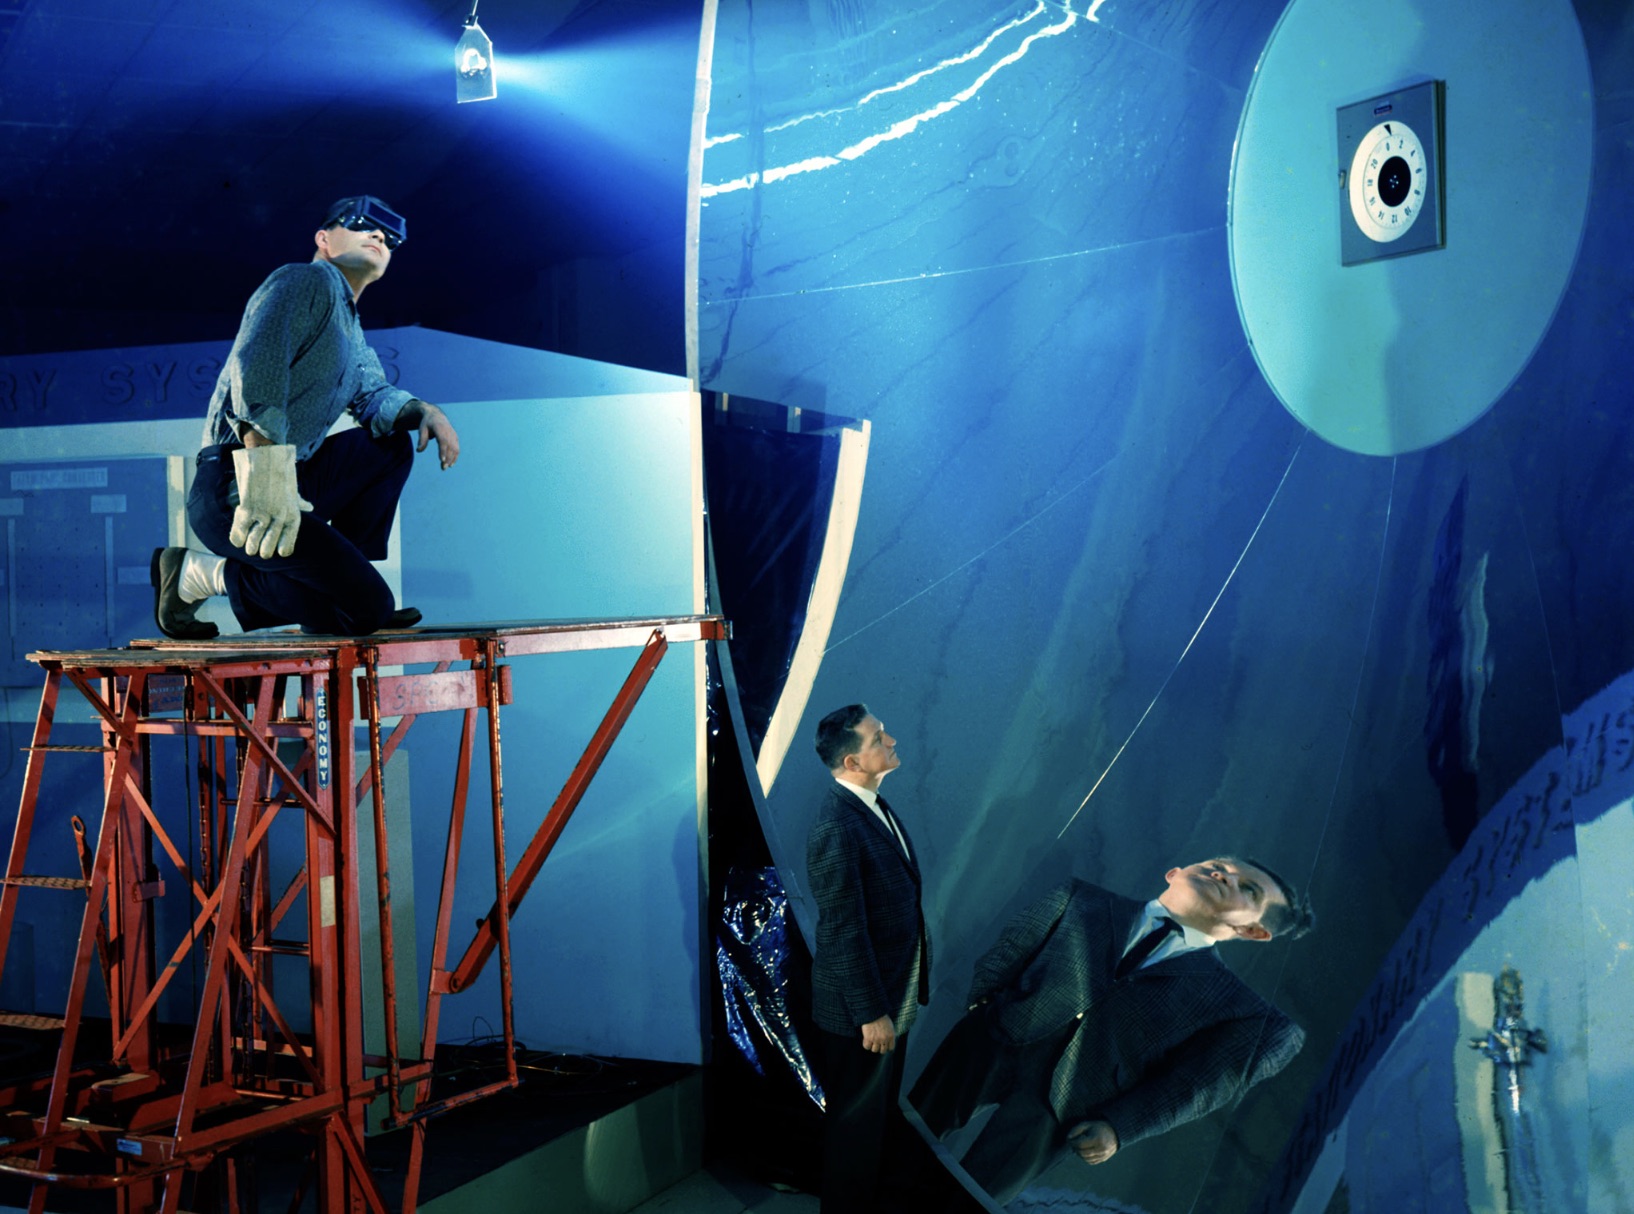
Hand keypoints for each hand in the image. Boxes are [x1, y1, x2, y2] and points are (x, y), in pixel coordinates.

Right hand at [229, 444, 311, 558]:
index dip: (285, 547)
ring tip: (249, 549)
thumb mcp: (293, 489)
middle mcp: (280, 517)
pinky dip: (237, 537)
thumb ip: (299, 501)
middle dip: (264, 551)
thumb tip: (310, 506)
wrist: (266, 456)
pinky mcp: (249, 507)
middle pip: (270, 544)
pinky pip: (241, 529)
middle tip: (259, 553)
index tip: (281, 553)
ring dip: (250, 546)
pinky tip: (237, 541)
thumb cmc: (280, 474)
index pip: (290, 539)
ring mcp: (264, 513)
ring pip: (254, 540)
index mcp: (292, 514)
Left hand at [413, 401, 459, 468]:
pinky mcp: (455, 438)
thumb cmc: (427, 423)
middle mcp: (449, 431)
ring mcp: (453, 435)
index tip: (441, 460)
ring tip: (445, 467)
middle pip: (450, 446)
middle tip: (442, 468)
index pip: (443, 440)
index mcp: (440, 428)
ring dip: (452, 459)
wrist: (436, 415)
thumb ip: (421, 440)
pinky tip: (451, 464)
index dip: (443, 450)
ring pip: (455, 448)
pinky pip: (457, 448)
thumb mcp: (422, 429)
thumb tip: (419, 450)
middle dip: (448, 458)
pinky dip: (455, 456)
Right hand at [860, 1014, 896, 1053]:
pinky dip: (866, 1044)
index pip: (891, 1048)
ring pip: (875, 1050)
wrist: (873, 1012)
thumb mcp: (889, 1025)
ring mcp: (876, 1040)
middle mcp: (884, 1039)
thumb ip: (889, 1033)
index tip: (884, 1045)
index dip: (887, 1047)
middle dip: (880, 1048)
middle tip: (876, 1044)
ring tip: (871, 1042)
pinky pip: (867, 1047)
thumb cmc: (881, 1016)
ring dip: (872, 1046)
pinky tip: (866, 1040)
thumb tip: (887, 1039)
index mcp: (891, 1036)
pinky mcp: (868, 1038)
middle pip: (883, 1051)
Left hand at [1067, 1120, 1118, 1164]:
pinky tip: (1084, 1151)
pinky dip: (1085, 1158)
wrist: (1114, 1132)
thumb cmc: (1098, 1127)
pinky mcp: (1104, 1159)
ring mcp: (1103, 1155)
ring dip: (1079, 1154)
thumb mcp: (1087, 1124)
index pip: (1080, 1144)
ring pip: (1086, 1159)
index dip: (1072, 1142)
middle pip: (1082, 1153)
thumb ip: (1076, 1130)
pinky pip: (1091, 1162)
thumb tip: (1068, 1138)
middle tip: (1072, 1143)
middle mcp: (1101, 1149)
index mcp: (1097, 1139)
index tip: (1069, 1139)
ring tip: (1078, 1147)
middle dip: (1075, 1149)